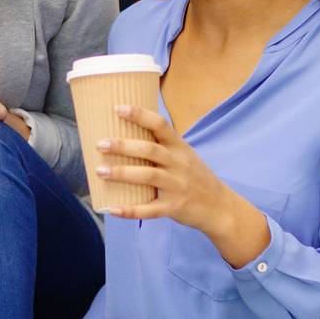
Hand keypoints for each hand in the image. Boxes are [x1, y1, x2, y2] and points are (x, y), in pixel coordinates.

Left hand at [95, 105, 269, 263]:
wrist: (220, 207)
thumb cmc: (195, 177)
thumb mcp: (184, 155)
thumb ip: (161, 145)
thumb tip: (123, 132)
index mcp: (180, 148)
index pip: (161, 125)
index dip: (139, 115)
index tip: (117, 108)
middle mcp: (179, 164)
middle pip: (150, 150)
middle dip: (123, 146)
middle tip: (100, 144)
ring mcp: (177, 186)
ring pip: (148, 176)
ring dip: (122, 173)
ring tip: (100, 171)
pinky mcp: (174, 207)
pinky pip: (150, 209)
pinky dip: (131, 210)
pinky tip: (113, 209)